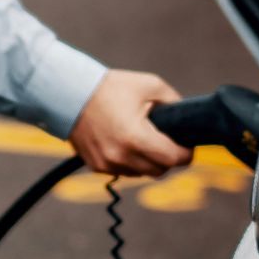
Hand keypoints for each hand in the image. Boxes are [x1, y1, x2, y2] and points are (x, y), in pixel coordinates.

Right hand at [69, 70, 192, 176]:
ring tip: (145, 139)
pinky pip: (124, 171)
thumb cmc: (111, 87)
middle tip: (169, 141)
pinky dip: (131, 162)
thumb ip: (173, 101)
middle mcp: (121, 156)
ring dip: (149, 161)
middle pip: (160, 170)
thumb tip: (187, 117)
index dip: (186, 154)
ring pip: (142, 173)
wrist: (70, 93)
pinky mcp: (97, 167)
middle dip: (169, 158)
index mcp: (136, 137)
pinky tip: (127, 143)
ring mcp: (107, 164)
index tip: (188, 146)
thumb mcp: (149, 85)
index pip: (173, 159)